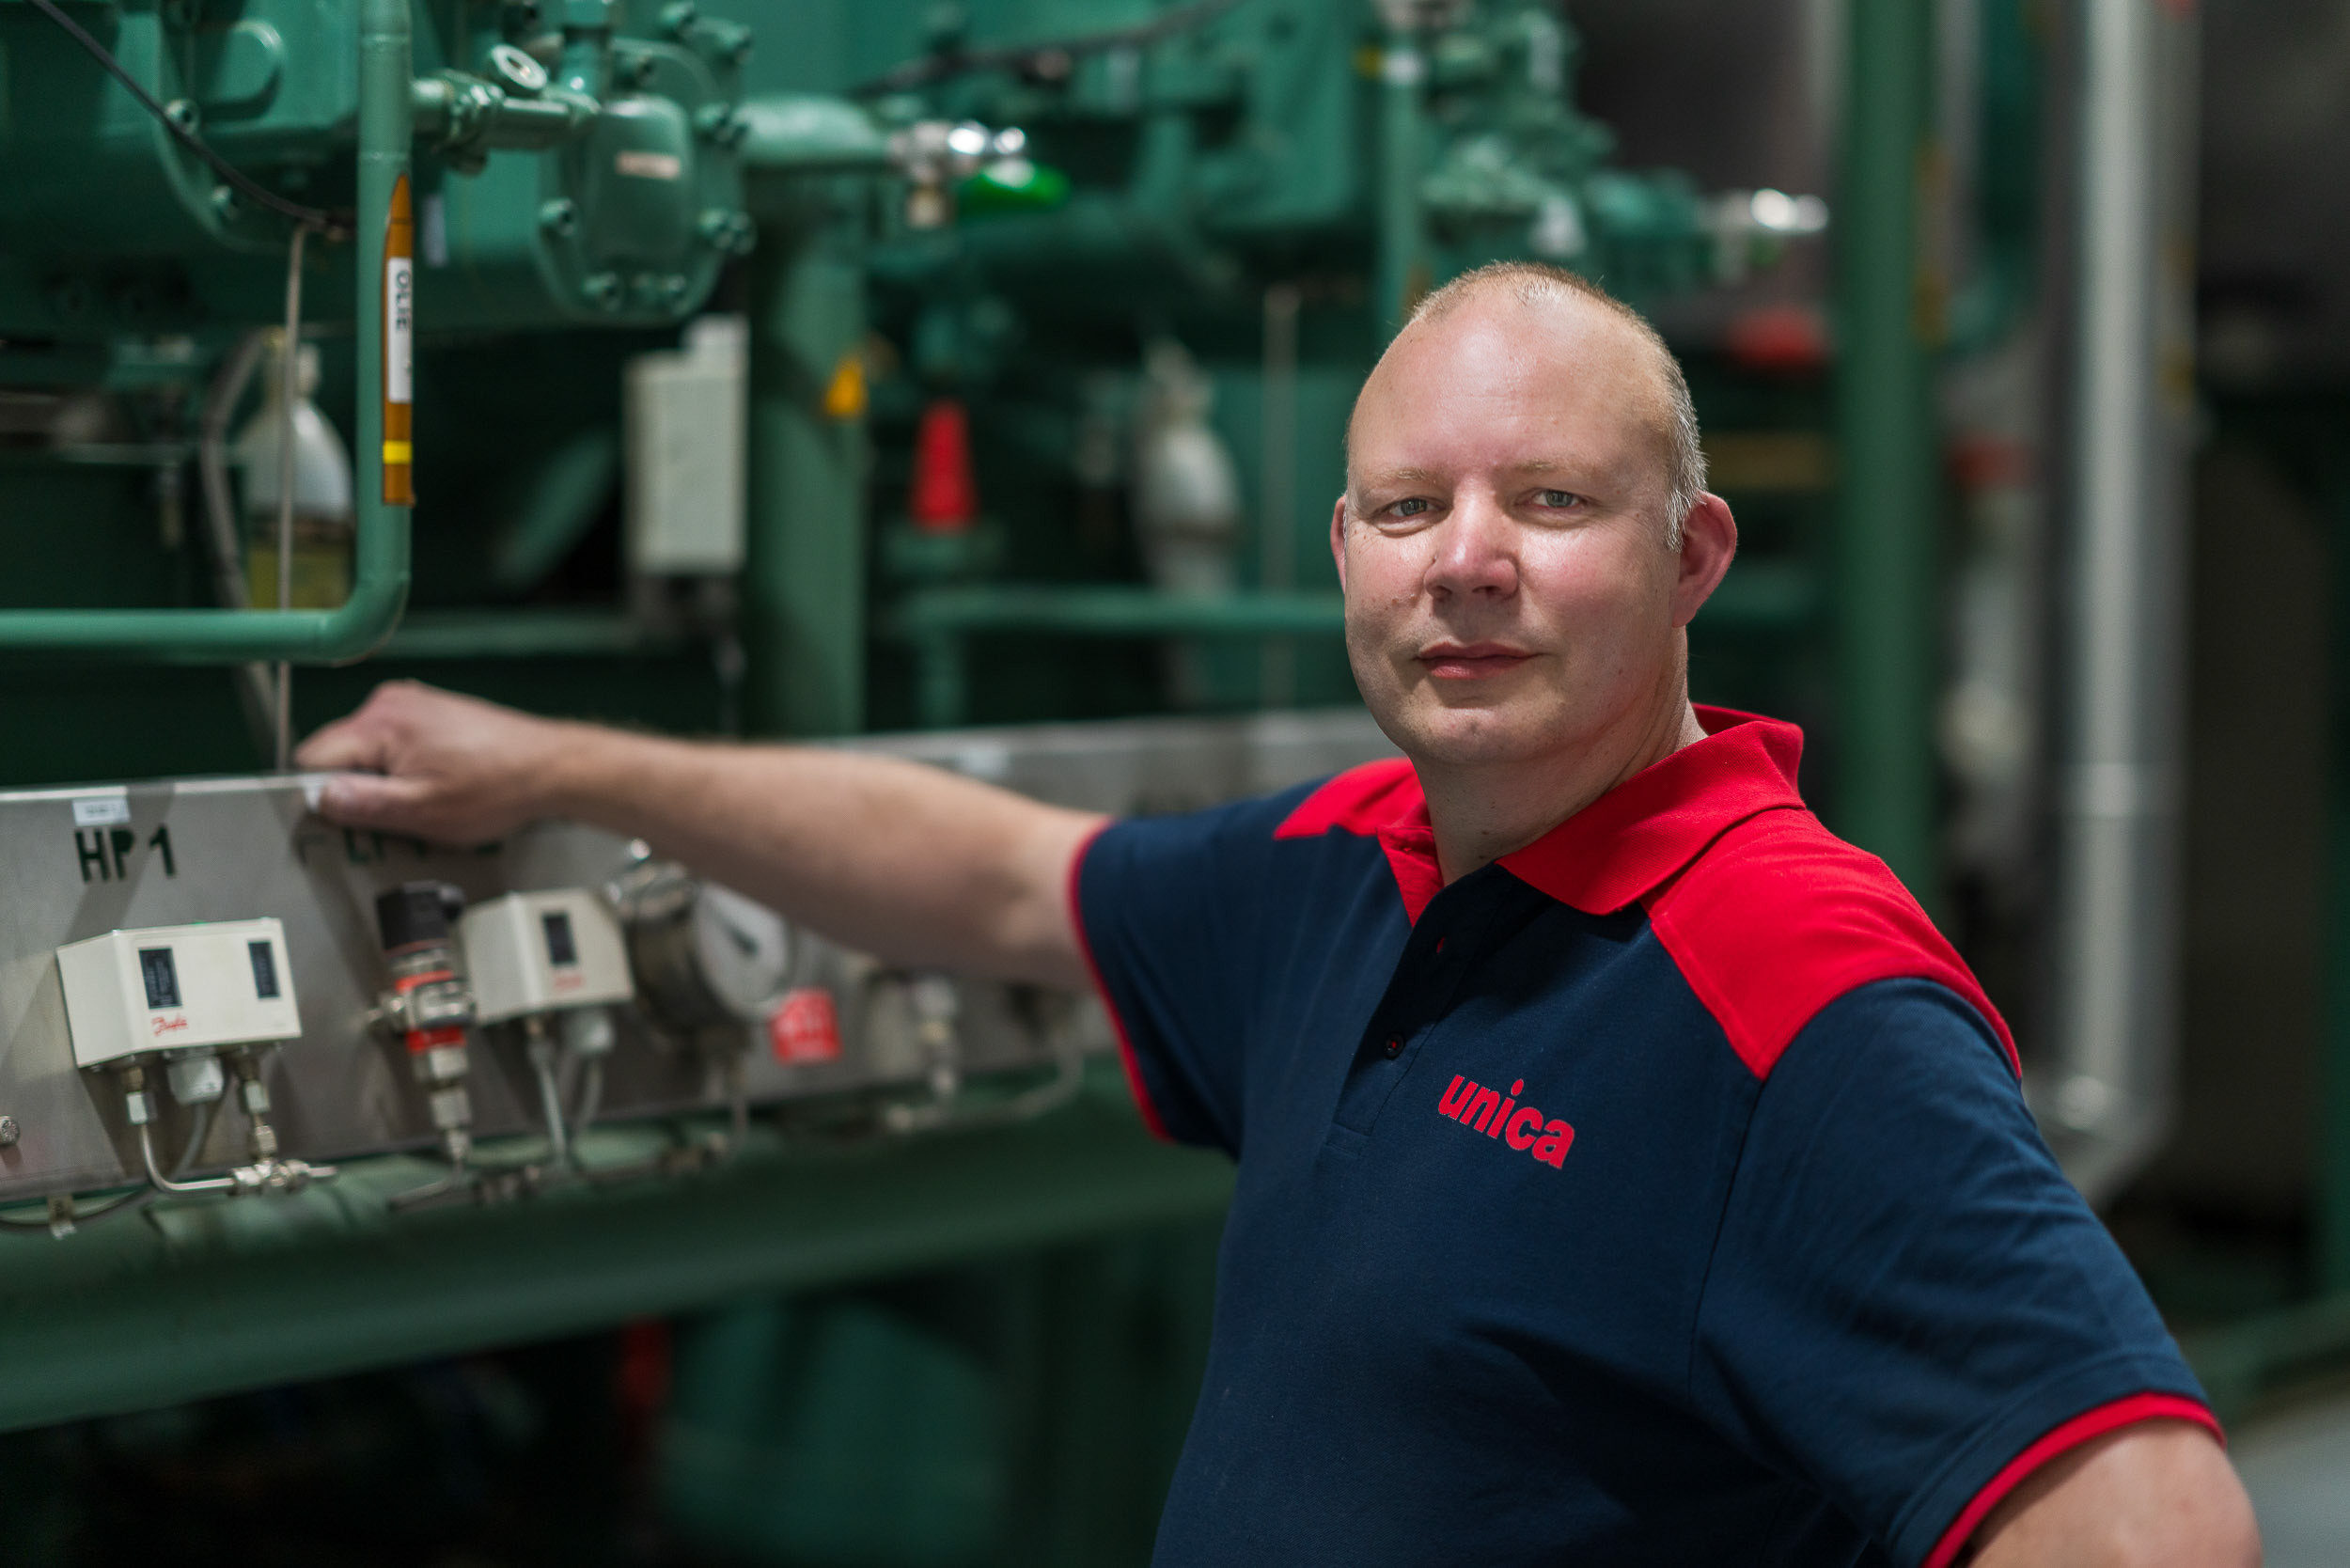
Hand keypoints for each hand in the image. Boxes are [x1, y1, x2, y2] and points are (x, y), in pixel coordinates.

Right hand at [294, 680, 579, 844]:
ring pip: (366, 753)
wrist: (550, 767)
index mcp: (380, 721)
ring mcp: (411, 705)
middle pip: (338, 754)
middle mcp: (390, 704)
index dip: (323, 795)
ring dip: (383, 781)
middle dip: (358, 788)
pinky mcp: (428, 714)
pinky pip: (393, 747)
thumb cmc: (499, 785)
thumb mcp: (423, 811)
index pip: (312, 758)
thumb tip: (318, 798)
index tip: (345, 818)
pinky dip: (404, 769)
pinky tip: (436, 784)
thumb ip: (364, 804)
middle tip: (397, 813)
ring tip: (425, 797)